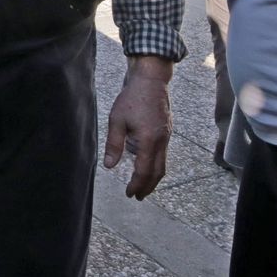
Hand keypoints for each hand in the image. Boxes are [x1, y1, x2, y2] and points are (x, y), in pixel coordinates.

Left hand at [104, 56, 173, 199]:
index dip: (137, 185)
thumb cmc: (132, 98)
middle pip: (158, 172)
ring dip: (153, 177)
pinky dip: (156, 165)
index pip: (144, 171)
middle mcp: (161, 141)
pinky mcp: (166, 131)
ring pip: (163, 164)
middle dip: (148, 187)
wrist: (151, 80)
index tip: (129, 194)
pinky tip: (146, 164)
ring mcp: (166, 136)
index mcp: (149, 141)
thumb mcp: (117, 120)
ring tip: (143, 186)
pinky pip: (163, 154)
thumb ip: (114, 144)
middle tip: (138, 196)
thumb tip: (110, 165)